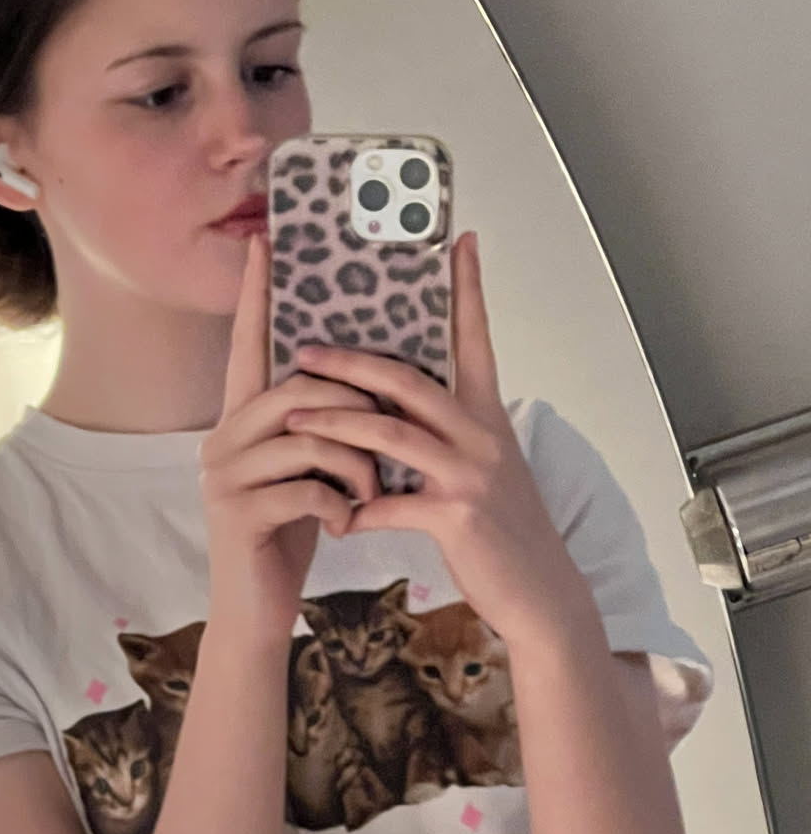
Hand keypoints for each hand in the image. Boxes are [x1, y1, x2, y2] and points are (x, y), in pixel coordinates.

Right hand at [198, 231, 382, 646]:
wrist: (257, 609)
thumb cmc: (292, 532)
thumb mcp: (309, 468)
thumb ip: (319, 422)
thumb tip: (365, 375)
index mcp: (241, 418)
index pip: (251, 342)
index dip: (258, 293)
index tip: (265, 239)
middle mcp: (222, 436)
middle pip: (301, 388)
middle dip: (359, 412)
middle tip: (388, 443)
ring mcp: (224, 474)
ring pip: (311, 436)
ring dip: (358, 466)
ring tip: (369, 496)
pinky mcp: (238, 513)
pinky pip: (308, 487)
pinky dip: (340, 507)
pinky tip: (341, 527)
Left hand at [282, 232, 588, 646]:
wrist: (540, 594)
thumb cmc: (502, 533)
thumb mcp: (482, 471)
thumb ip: (446, 436)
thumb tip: (397, 412)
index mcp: (487, 417)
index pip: (474, 339)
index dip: (467, 289)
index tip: (459, 239)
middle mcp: (481, 435)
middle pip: (408, 380)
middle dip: (350, 362)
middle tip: (304, 349)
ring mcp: (470, 474)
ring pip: (389, 433)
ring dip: (334, 424)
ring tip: (292, 415)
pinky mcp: (456, 517)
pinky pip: (390, 505)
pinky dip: (357, 511)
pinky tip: (336, 520)